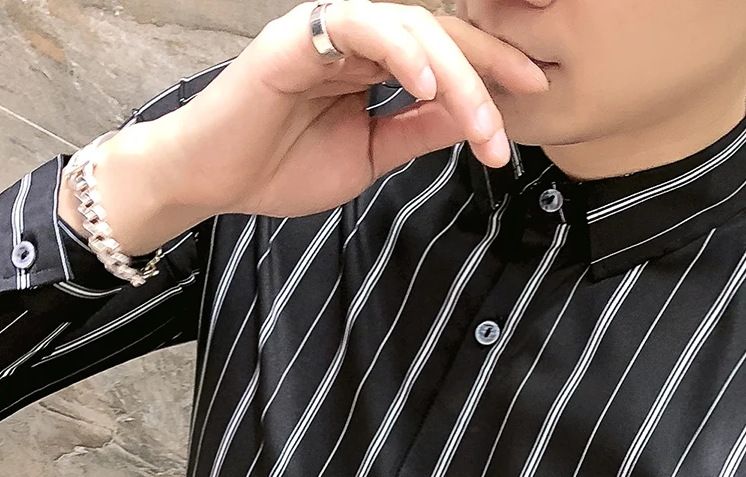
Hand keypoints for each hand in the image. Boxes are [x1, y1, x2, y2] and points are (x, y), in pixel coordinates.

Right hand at [111, 0, 547, 235]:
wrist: (213, 181)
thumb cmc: (276, 168)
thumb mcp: (368, 156)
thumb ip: (416, 132)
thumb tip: (470, 119)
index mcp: (372, 61)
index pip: (444, 52)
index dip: (491, 70)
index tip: (532, 97)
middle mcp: (355, 37)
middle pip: (439, 33)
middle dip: (487, 70)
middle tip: (516, 114)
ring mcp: (328, 30)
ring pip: (410, 27)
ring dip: (454, 72)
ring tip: (479, 120)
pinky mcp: (299, 35)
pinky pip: (363, 26)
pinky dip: (402, 50)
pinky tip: (427, 83)